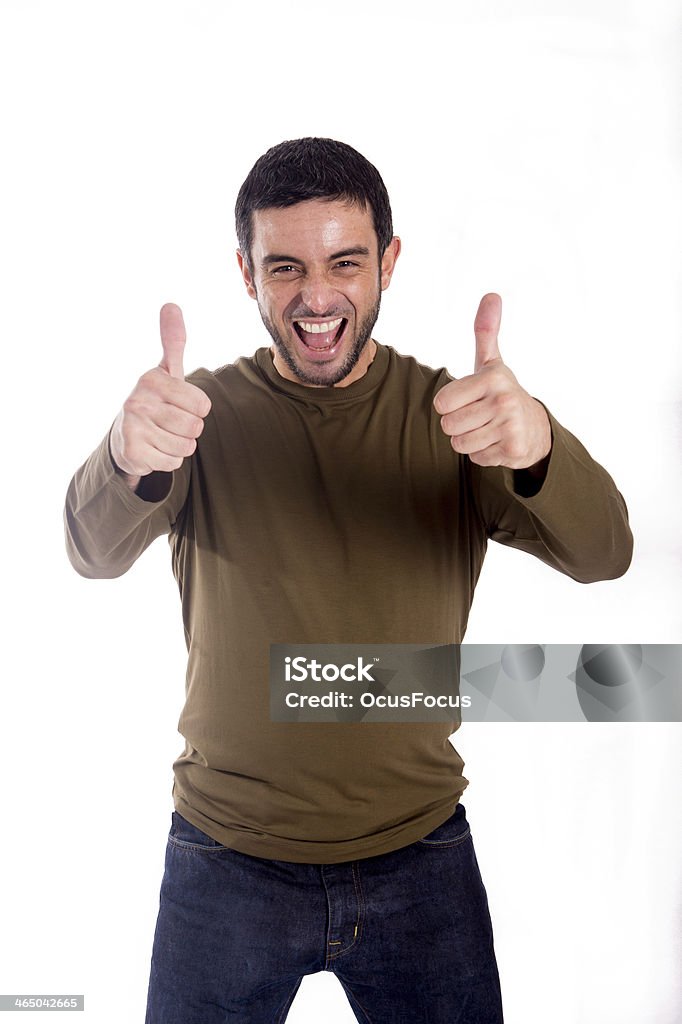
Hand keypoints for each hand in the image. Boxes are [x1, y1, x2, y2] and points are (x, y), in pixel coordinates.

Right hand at [109, 303, 211, 483]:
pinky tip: (154, 448)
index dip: (197, 409)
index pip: (202, 405)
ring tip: (162, 435)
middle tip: (171, 422)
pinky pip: (173, 462)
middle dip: (190, 429)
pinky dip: (168, 460)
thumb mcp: (166, 370)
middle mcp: (137, 400)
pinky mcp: (132, 452)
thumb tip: (171, 305)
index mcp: (152, 378)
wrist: (124, 435)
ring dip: (179, 445)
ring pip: (185, 446)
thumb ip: (173, 340)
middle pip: (195, 426)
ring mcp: (132, 427)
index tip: (179, 404)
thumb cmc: (155, 400)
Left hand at [433, 293, 550, 469]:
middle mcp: (503, 401)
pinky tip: (497, 442)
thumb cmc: (501, 392)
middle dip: (458, 424)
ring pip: (460, 444)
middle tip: (478, 416)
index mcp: (491, 378)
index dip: (449, 404)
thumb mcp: (491, 362)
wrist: (535, 427)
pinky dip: (483, 454)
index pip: (441, 403)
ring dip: (469, 441)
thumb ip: (485, 331)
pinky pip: (476, 458)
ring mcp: (510, 426)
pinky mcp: (513, 450)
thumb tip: (491, 295)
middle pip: (448, 425)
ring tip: (487, 428)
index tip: (467, 399)